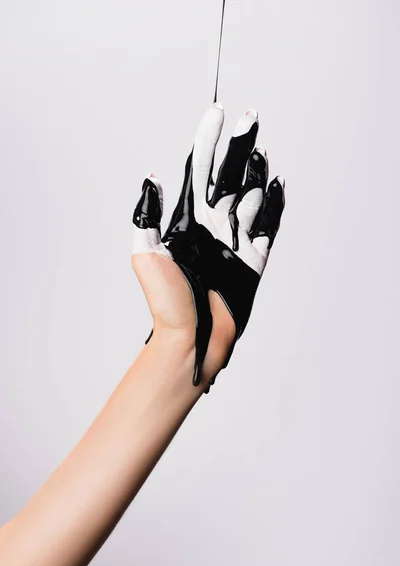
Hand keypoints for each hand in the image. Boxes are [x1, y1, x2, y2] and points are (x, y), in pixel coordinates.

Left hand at [131, 103, 284, 387]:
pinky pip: (268, 227)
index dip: (206, 141)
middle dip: (238, 146)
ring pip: (250, 196)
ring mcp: (234, 241)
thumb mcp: (146, 257)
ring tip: (261, 150)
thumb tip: (152, 178)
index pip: (198, 171)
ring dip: (256, 171)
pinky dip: (275, 206)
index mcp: (187, 221)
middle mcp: (212, 226)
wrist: (190, 338)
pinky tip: (278, 184)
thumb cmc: (166, 303)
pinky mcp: (253, 260)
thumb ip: (148, 217)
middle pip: (228, 176)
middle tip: (250, 117)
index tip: (215, 113)